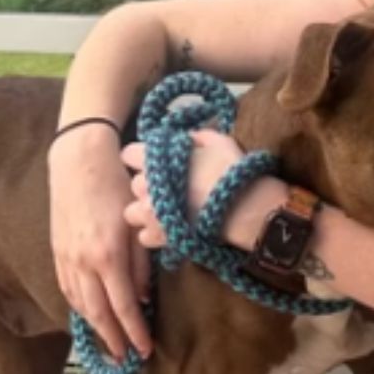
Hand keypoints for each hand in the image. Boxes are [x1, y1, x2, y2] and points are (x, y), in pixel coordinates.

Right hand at [49, 128, 151, 361]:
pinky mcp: (56, 251)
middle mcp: (83, 262)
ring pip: (79, 304)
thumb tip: (144, 297)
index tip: (145, 351)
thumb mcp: (139, 222)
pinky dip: (79, 308)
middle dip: (112, 339)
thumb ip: (141, 263)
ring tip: (109, 345)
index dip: (134, 331)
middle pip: (98, 313)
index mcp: (108, 255)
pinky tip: (89, 317)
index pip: (123, 306)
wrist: (78, 161)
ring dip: (94, 328)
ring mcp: (65, 257)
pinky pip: (67, 288)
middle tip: (125, 359)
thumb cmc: (116, 186)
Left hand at [122, 130, 287, 252]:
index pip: (129, 154)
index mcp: (156, 159)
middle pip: (135, 185)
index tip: (156, 163)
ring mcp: (151, 213)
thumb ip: (195, 137)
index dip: (142, 158)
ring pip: (133, 212)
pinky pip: (145, 237)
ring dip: (147, 212)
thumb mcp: (218, 141)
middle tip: (171, 189)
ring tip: (166, 213)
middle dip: (148, 186)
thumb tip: (188, 138)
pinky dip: (155, 234)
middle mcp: (147, 185)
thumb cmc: (232, 171)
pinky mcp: (160, 237)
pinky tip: (171, 230)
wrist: (245, 209)